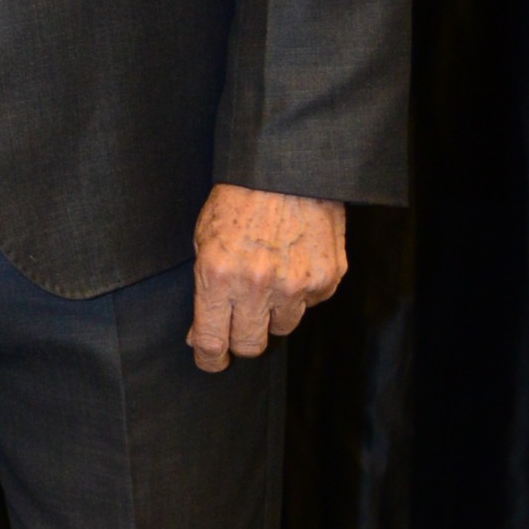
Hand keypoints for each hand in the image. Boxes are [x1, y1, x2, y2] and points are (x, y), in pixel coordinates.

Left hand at [188, 185, 346, 371]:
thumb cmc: (238, 199)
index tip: (210, 361)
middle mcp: (258, 286)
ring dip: (273, 312)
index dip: (210, 359)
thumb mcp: (204, 239)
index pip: (212, 342)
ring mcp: (297, 284)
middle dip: (241, 338)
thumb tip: (200, 335)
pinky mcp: (328, 277)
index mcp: (219, 276)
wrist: (286, 167)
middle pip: (250, 344)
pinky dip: (302, 291)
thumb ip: (203, 291)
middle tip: (239, 321)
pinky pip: (312, 302)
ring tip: (269, 277)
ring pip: (283, 326)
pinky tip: (294, 261)